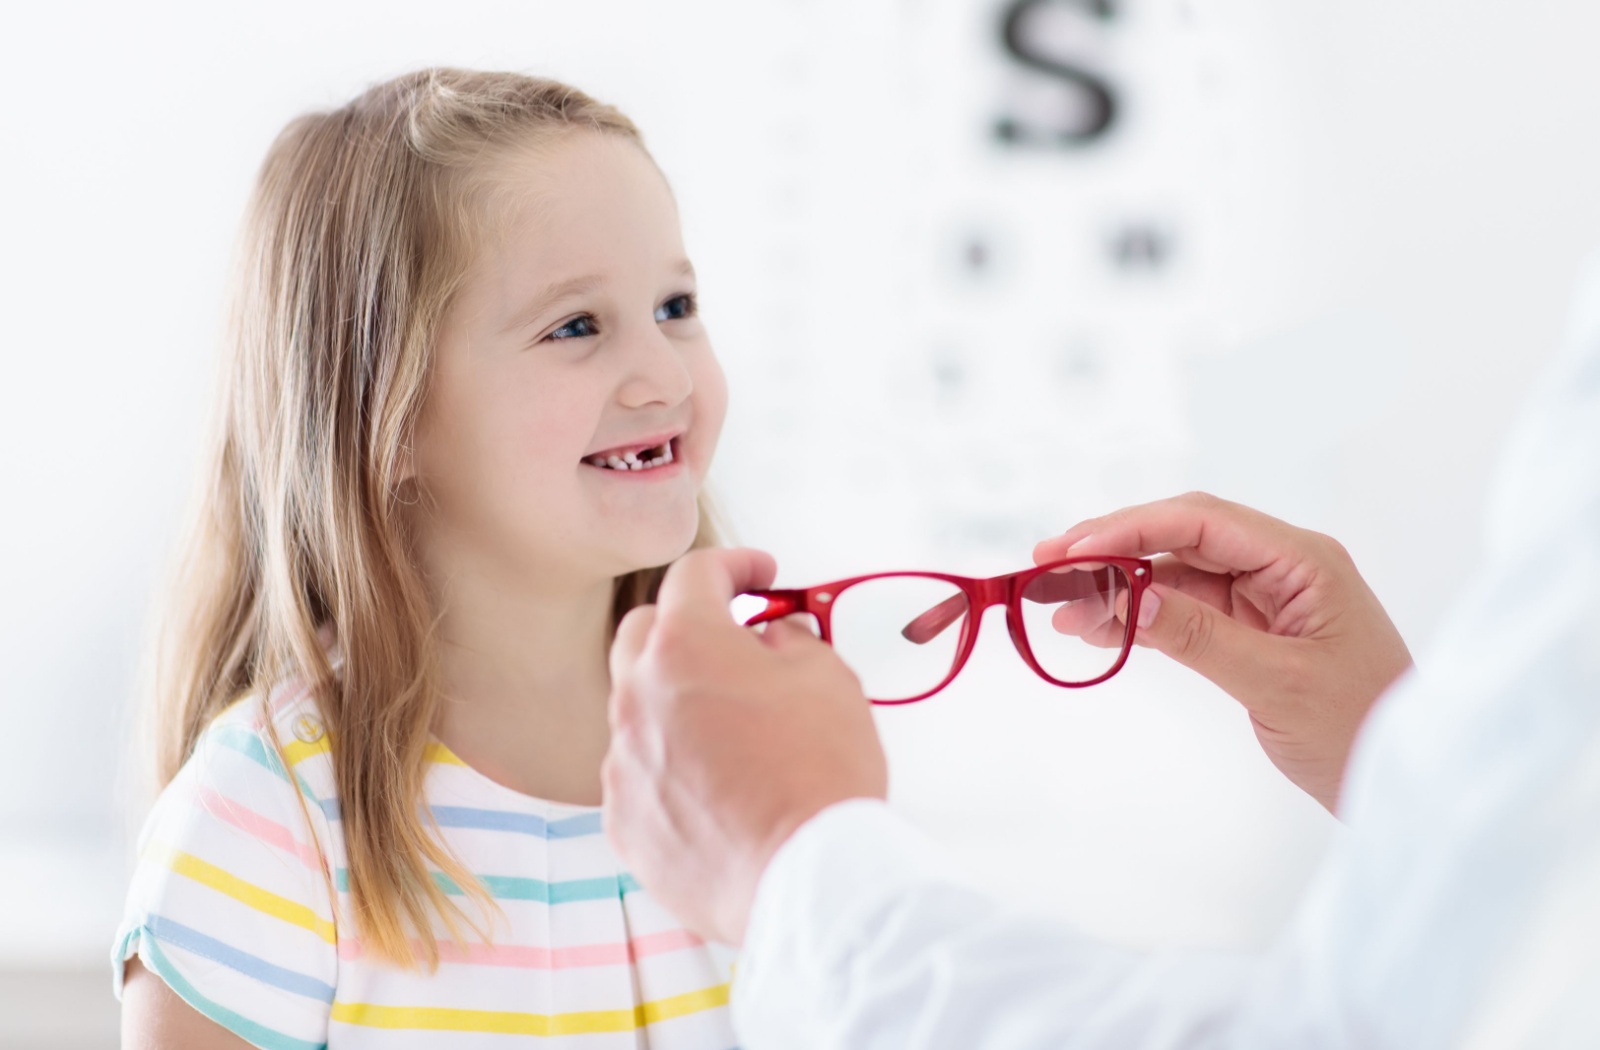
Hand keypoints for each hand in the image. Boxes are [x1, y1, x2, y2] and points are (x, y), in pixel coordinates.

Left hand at [602, 548, 887, 944]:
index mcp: (686, 646)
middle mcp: (637, 697)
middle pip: (644, 633)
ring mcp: (622, 763)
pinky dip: (670, 767)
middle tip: (733, 640)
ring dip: (678, 703)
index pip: (694, 574)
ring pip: (639, 709)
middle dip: (686, 624)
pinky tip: (718, 789)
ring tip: (736, 731)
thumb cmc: (821, 775)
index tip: (759, 574)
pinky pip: (639, 774)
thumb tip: (769, 639)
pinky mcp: (623, 820)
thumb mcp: (828, 678)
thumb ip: (789, 640)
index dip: (733, 565)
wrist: (805, 878)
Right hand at [1036, 492, 1412, 812]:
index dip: (1130, 529)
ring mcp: (1267, 598)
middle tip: (1046, 568)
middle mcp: (1284, 566)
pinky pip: (1185, 611)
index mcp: (1304, 560)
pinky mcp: (1253, 631)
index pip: (1203, 521)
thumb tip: (1129, 598)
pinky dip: (1141, 618)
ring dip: (1119, 588)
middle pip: (1182, 537)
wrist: (1407, 782)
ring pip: (1176, 574)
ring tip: (1061, 609)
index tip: (1072, 550)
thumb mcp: (1278, 684)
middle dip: (1112, 550)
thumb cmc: (1364, 730)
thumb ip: (1201, 636)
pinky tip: (1099, 628)